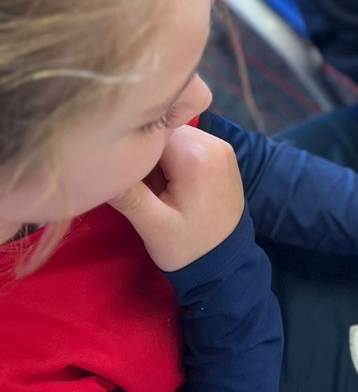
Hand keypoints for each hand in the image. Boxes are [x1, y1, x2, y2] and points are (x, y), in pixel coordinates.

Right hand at [108, 125, 244, 271]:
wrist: (225, 260)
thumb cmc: (187, 246)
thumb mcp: (153, 226)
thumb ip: (128, 196)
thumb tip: (98, 170)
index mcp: (196, 156)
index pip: (153, 132)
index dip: (135, 150)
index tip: (126, 173)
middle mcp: (213, 143)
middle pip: (166, 131)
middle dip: (149, 154)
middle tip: (143, 186)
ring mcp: (221, 147)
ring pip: (177, 136)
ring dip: (162, 156)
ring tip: (157, 188)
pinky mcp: (223, 154)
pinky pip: (191, 144)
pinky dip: (177, 158)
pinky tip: (172, 185)